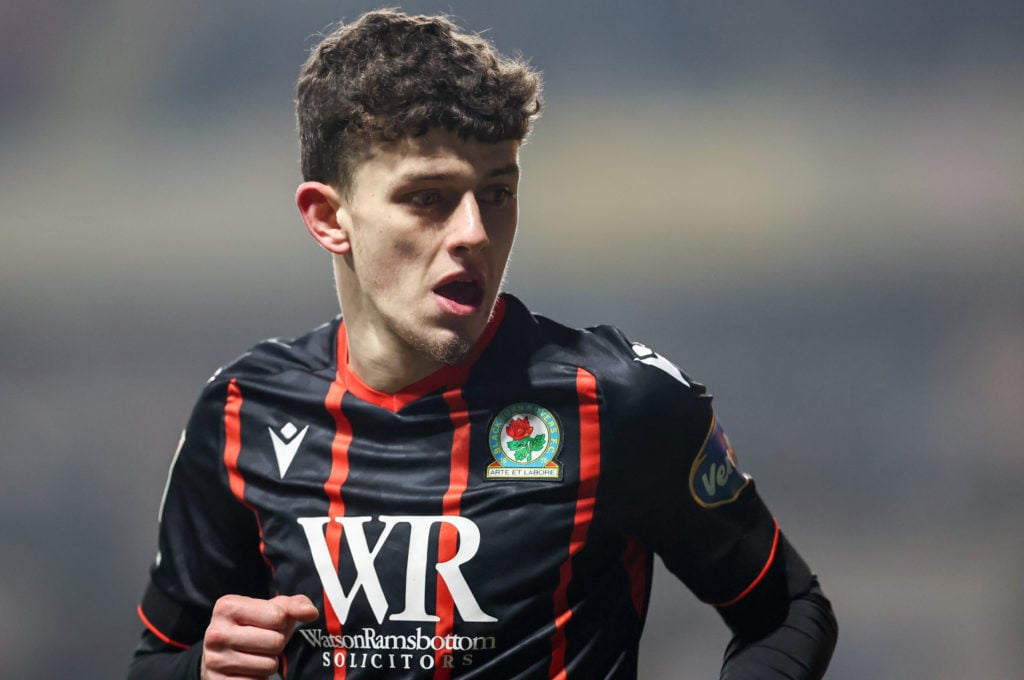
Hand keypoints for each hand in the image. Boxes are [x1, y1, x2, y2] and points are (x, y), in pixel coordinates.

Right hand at [201, 594, 318, 678]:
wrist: (219, 657)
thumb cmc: (251, 628)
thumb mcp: (270, 610)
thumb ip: (293, 606)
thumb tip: (311, 612)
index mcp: (227, 606)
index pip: (278, 616)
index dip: (280, 623)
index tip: (267, 624)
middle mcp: (216, 633)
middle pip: (275, 641)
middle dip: (276, 644)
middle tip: (261, 643)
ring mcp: (215, 660)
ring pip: (269, 665)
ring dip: (268, 663)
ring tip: (254, 657)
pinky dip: (259, 679)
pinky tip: (247, 671)